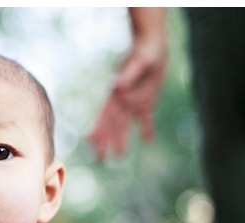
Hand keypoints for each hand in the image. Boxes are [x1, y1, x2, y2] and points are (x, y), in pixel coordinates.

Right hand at [88, 8, 167, 159]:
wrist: (153, 43)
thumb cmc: (145, 51)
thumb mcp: (139, 63)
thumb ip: (128, 75)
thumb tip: (115, 86)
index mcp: (118, 92)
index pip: (106, 114)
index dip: (99, 128)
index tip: (91, 141)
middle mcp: (122, 98)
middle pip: (112, 123)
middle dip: (105, 140)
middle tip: (99, 158)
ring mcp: (133, 100)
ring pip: (125, 124)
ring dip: (121, 138)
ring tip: (119, 155)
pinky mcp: (147, 99)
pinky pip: (146, 117)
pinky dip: (147, 127)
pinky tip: (149, 140)